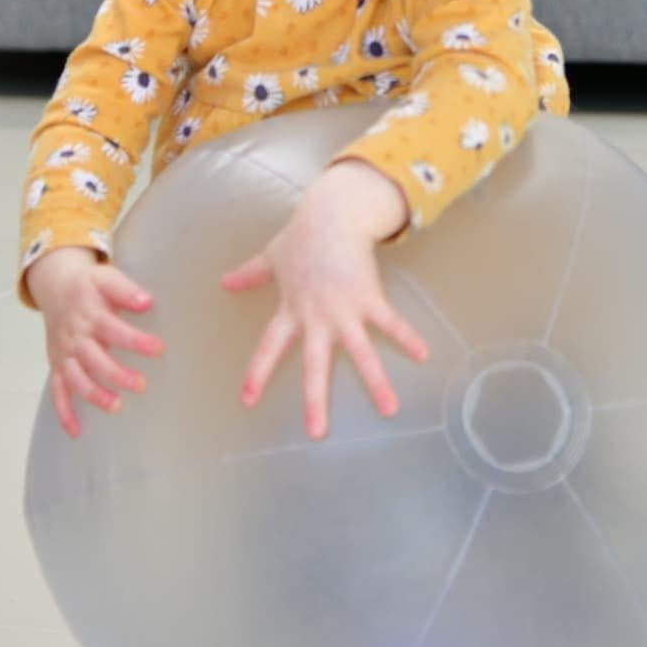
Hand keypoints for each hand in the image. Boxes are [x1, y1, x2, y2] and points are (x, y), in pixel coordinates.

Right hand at [27, 247, 163, 439]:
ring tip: (116, 406)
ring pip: (76, 379)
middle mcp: (75, 337)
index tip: (158, 349)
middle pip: (93, 359)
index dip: (135, 341)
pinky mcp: (58, 366)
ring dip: (93, 395)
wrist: (55, 286)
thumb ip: (126, 290)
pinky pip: (57, 392)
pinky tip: (77, 432)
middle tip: (141, 385)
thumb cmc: (88, 286)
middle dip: (116, 374)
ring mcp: (65, 354)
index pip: (113, 329)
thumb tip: (147, 302)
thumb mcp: (106, 278)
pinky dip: (64, 413)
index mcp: (90, 315)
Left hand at [218, 168, 428, 440]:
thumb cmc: (301, 237)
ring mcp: (344, 310)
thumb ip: (250, 275)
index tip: (246, 401)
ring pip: (359, 352)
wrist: (331, 214)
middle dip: (316, 399)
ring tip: (389, 409)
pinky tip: (423, 354)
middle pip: (315, 364)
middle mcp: (317, 317)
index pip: (269, 347)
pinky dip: (406, 337)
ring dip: (375, 381)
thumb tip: (224, 282)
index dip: (257, 373)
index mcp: (291, 311)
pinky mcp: (369, 297)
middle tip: (317, 432)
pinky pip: (390, 322)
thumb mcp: (272, 258)